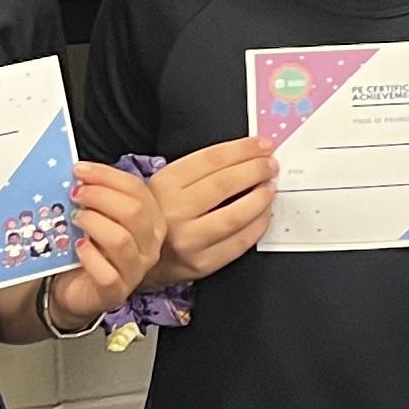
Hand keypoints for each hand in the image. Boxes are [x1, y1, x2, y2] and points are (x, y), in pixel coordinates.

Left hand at [36, 161, 162, 330]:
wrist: (77, 287)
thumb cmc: (91, 247)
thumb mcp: (99, 216)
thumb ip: (98, 197)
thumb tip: (81, 174)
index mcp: (151, 220)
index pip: (137, 189)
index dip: (106, 176)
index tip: (80, 170)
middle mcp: (150, 244)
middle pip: (134, 211)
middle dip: (100, 196)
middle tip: (75, 194)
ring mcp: (135, 270)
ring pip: (121, 240)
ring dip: (93, 223)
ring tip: (75, 219)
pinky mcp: (116, 292)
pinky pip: (107, 273)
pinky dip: (90, 257)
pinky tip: (78, 247)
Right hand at [149, 135, 277, 284]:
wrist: (137, 253)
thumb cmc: (160, 212)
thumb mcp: (168, 182)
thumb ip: (203, 168)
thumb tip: (249, 154)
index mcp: (165, 185)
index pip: (211, 160)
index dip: (243, 150)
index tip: (263, 145)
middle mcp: (174, 212)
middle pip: (224, 184)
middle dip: (256, 170)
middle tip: (270, 165)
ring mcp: (188, 240)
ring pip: (235, 216)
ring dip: (261, 199)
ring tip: (270, 188)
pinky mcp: (202, 263)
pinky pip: (239, 243)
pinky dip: (258, 225)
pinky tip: (264, 214)